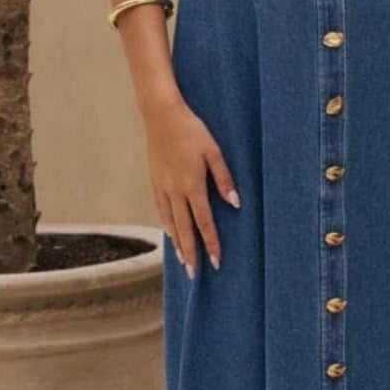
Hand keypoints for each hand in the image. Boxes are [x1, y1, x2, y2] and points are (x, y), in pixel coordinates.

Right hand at [145, 96, 239, 277]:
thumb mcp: (214, 151)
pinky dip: (165, 223)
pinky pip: (160, 208)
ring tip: (182, 260)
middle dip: (191, 252)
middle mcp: (175, 190)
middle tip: (194, 273)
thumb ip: (224, 178)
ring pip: (170, 221)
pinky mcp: (155, 179)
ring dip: (177, 242)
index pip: (203, 221)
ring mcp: (163, 186)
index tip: (216, 261)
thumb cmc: (191, 130)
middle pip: (184, 228)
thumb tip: (235, 203)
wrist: (160, 115)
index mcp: (192, 185)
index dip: (211, 243)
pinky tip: (169, 232)